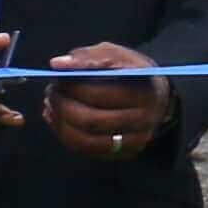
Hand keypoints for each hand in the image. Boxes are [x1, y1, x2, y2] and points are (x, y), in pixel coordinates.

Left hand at [41, 42, 167, 158]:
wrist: (155, 95)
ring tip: (51, 104)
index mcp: (144, 91)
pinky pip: (86, 150)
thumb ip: (87, 56)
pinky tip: (57, 118)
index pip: (100, 93)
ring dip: (60, 122)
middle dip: (63, 105)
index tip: (57, 78)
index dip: (72, 87)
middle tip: (51, 92)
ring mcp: (135, 141)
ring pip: (85, 140)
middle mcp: (144, 120)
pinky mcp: (123, 153)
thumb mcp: (115, 54)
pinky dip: (65, 135)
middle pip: (91, 120)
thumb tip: (57, 64)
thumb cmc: (129, 71)